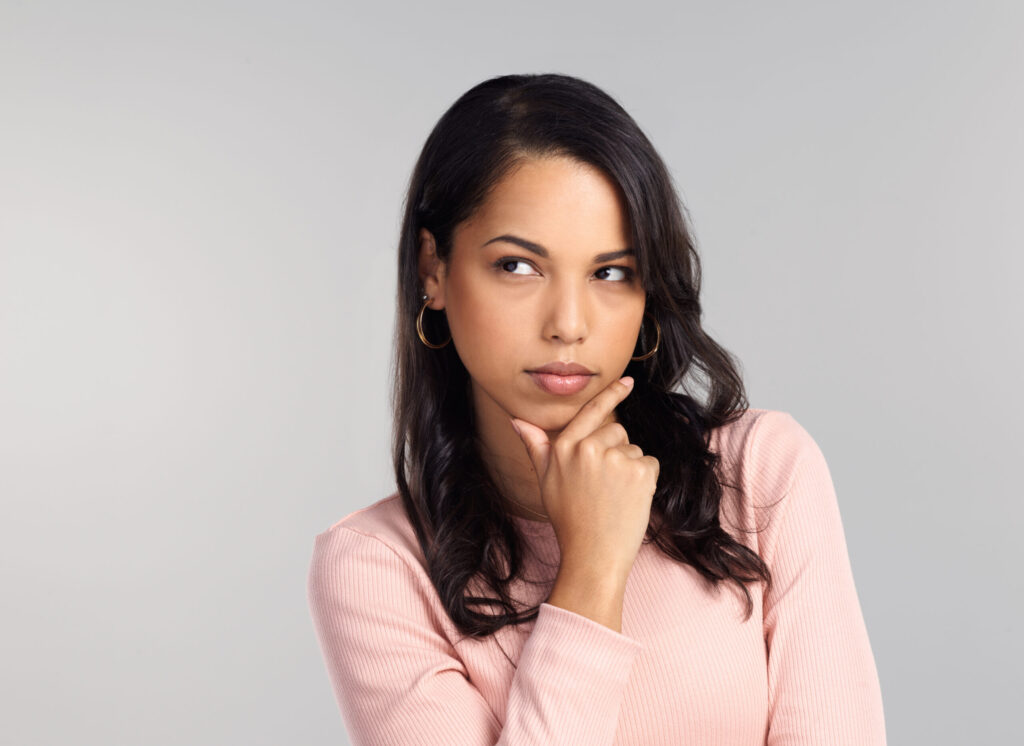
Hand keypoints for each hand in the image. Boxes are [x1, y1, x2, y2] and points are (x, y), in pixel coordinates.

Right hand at [511, 376, 659, 577]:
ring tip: (614, 496)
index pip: (591, 412)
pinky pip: (650, 464)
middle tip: (603, 486)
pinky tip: (629, 500)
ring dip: (629, 468)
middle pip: (617, 431)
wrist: (592, 555)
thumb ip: (536, 446)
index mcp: (565, 447)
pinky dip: (645, 481)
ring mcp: (615, 458)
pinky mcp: (640, 471)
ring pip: (634, 449)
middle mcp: (588, 448)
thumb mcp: (545, 480)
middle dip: (615, 452)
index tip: (628, 381)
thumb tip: (517, 420)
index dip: (611, 394)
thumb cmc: (569, 519)